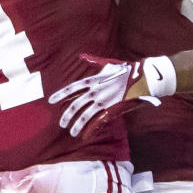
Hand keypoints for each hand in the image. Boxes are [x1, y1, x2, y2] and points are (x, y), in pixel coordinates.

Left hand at [50, 55, 168, 136]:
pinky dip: (90, 130)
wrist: (142, 77)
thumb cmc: (126, 70)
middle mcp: (96, 91)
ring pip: (85, 115)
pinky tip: (84, 136)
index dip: (61, 95)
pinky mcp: (112, 109)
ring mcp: (103, 101)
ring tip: (71, 132)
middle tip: (61, 123)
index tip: (51, 101)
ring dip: (77, 124)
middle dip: (67, 115)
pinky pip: (98, 122)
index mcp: (93, 80)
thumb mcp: (108, 64)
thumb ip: (94, 62)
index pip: (72, 88)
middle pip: (76, 105)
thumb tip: (82, 56)